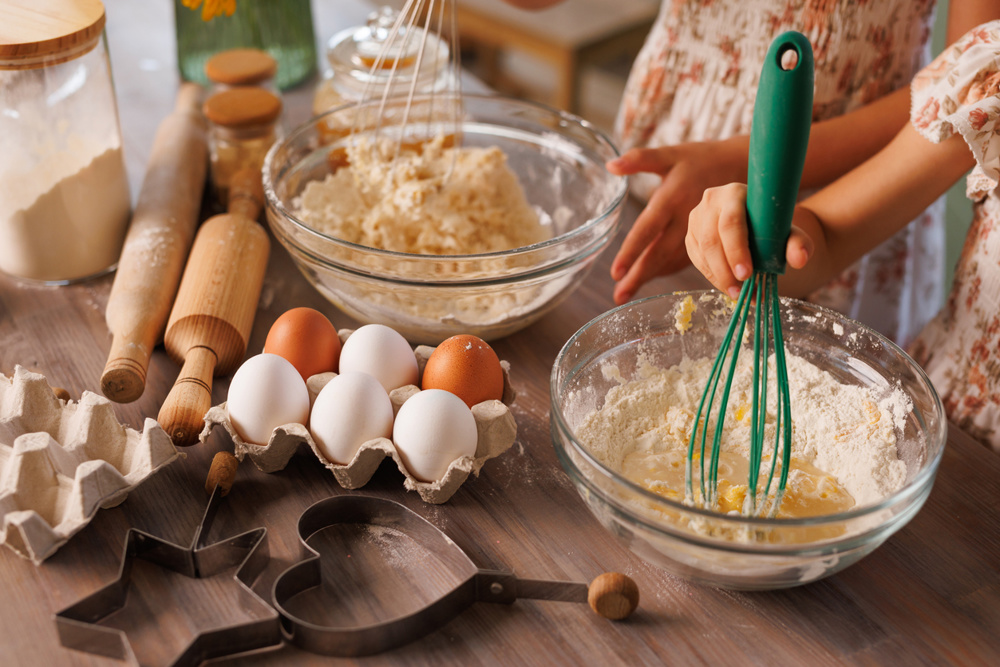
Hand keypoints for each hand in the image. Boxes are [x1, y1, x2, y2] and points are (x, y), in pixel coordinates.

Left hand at [606, 139, 746, 304]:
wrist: (742, 164)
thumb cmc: (700, 157)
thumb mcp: (671, 154)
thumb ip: (640, 159)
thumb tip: (610, 166)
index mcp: (671, 197)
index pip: (647, 229)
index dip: (632, 251)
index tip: (616, 273)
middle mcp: (683, 217)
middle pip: (658, 252)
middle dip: (638, 276)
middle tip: (619, 297)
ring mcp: (697, 229)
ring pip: (672, 259)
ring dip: (652, 277)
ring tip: (628, 295)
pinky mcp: (707, 236)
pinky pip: (687, 258)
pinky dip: (669, 269)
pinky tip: (653, 277)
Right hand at [686, 184, 813, 296]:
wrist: (755, 220)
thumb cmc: (771, 225)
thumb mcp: (788, 231)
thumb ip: (798, 243)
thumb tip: (800, 259)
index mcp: (735, 193)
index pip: (731, 222)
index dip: (736, 249)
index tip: (747, 273)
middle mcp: (711, 201)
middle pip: (711, 239)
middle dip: (725, 268)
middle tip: (740, 290)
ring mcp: (697, 218)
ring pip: (702, 251)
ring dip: (718, 276)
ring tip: (737, 293)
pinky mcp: (691, 235)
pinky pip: (697, 259)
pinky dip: (712, 276)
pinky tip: (727, 285)